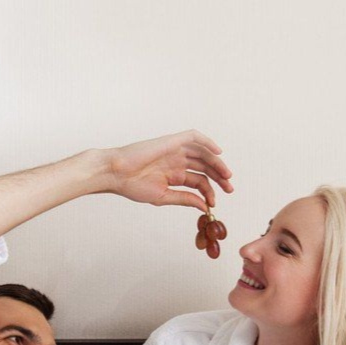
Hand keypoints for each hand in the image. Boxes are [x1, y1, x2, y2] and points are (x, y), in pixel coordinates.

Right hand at [102, 129, 232, 211]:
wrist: (116, 173)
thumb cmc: (132, 186)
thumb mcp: (163, 196)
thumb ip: (184, 199)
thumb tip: (204, 206)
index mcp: (174, 175)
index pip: (199, 182)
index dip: (209, 192)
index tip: (215, 203)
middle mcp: (176, 162)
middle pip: (205, 167)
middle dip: (219, 177)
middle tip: (229, 188)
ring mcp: (174, 150)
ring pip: (203, 153)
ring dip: (217, 163)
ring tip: (227, 175)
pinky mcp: (171, 141)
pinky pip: (193, 137)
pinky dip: (207, 142)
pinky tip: (217, 152)